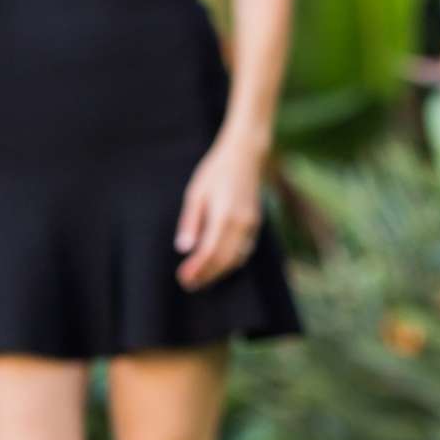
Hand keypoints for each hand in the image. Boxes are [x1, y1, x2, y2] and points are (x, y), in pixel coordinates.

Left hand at [175, 140, 264, 290]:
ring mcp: (251, 225)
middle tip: (188, 285)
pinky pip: (245, 251)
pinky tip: (218, 266)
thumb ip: (190, 222)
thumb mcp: (196, 193)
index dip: (197, 269)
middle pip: (224, 260)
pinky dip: (231, 262)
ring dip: (218, 272)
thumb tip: (184, 248)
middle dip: (206, 276)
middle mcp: (241, 224)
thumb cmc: (216, 171)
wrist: (245, 155)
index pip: (210, 252)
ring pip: (236, 259)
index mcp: (224, 216)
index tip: (183, 277)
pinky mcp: (256, 224)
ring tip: (200, 279)